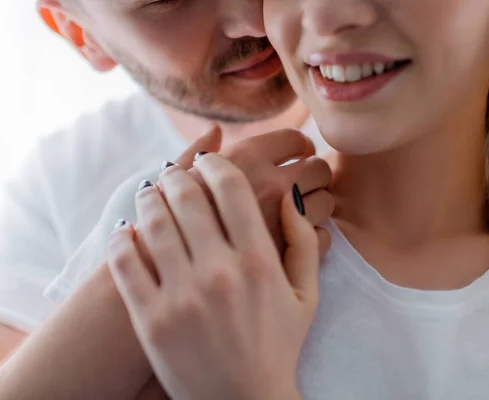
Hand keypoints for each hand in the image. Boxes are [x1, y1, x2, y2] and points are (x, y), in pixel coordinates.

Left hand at [107, 154, 317, 399]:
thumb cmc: (277, 345)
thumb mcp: (305, 294)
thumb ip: (304, 241)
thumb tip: (290, 196)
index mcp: (258, 261)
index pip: (230, 187)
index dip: (215, 164)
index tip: (208, 161)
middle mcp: (219, 272)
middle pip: (187, 196)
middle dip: (178, 175)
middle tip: (174, 174)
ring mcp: (181, 296)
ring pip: (153, 221)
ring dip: (148, 198)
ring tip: (150, 194)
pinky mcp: (150, 319)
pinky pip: (125, 261)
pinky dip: (122, 237)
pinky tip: (127, 229)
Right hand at [176, 125, 333, 256]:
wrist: (165, 283)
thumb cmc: (163, 230)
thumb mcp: (169, 183)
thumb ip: (196, 154)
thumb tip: (214, 130)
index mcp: (245, 158)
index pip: (296, 139)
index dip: (300, 148)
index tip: (295, 158)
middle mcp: (269, 184)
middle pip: (319, 168)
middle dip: (314, 177)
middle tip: (301, 187)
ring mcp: (283, 221)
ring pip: (325, 203)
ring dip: (315, 208)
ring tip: (296, 216)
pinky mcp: (289, 256)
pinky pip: (322, 238)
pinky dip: (313, 239)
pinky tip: (292, 242)